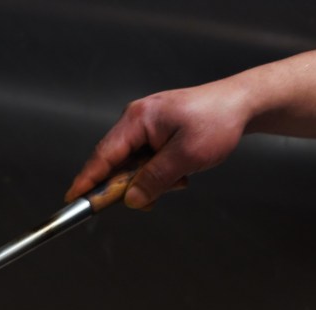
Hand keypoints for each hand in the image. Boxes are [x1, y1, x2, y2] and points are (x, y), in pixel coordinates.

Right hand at [65, 79, 249, 208]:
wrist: (243, 103)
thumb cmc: (218, 121)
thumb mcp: (187, 156)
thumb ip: (155, 179)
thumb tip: (130, 199)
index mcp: (137, 120)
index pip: (103, 155)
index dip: (86, 180)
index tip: (72, 198)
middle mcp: (136, 120)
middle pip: (115, 162)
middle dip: (128, 185)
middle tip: (146, 200)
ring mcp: (146, 125)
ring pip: (132, 164)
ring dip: (151, 178)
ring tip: (179, 178)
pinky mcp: (156, 132)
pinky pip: (146, 159)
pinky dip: (158, 171)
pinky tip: (179, 171)